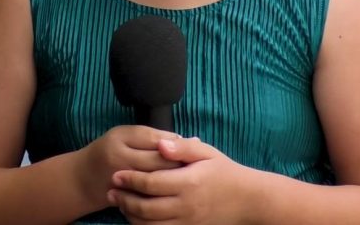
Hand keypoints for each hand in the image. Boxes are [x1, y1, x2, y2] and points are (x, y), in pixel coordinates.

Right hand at [77, 126, 182, 208]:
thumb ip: (152, 136)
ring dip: (174, 178)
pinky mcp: (124, 198)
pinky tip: (171, 191)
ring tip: (185, 177)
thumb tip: (185, 139)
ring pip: (156, 180)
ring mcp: (121, 181)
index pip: (157, 140)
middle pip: (159, 161)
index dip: (176, 144)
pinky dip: (163, 193)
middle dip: (179, 162)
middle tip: (193, 164)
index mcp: (121, 139)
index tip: (190, 146)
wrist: (81, 180)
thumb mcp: (124, 136)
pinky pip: (149, 197)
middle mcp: (120, 159)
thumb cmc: (108, 152)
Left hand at [108, 137, 252, 224]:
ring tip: (119, 203)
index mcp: (189, 181)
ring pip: (150, 224)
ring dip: (130, 215)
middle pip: (146, 207)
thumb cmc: (225, 171)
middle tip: (111, 190)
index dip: (131, 179)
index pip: (152, 182)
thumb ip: (182, 147)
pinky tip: (136, 217)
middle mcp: (186, 205)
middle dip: (125, 199)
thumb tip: (160, 142)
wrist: (247, 200)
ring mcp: (187, 221)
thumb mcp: (207, 152)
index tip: (116, 174)